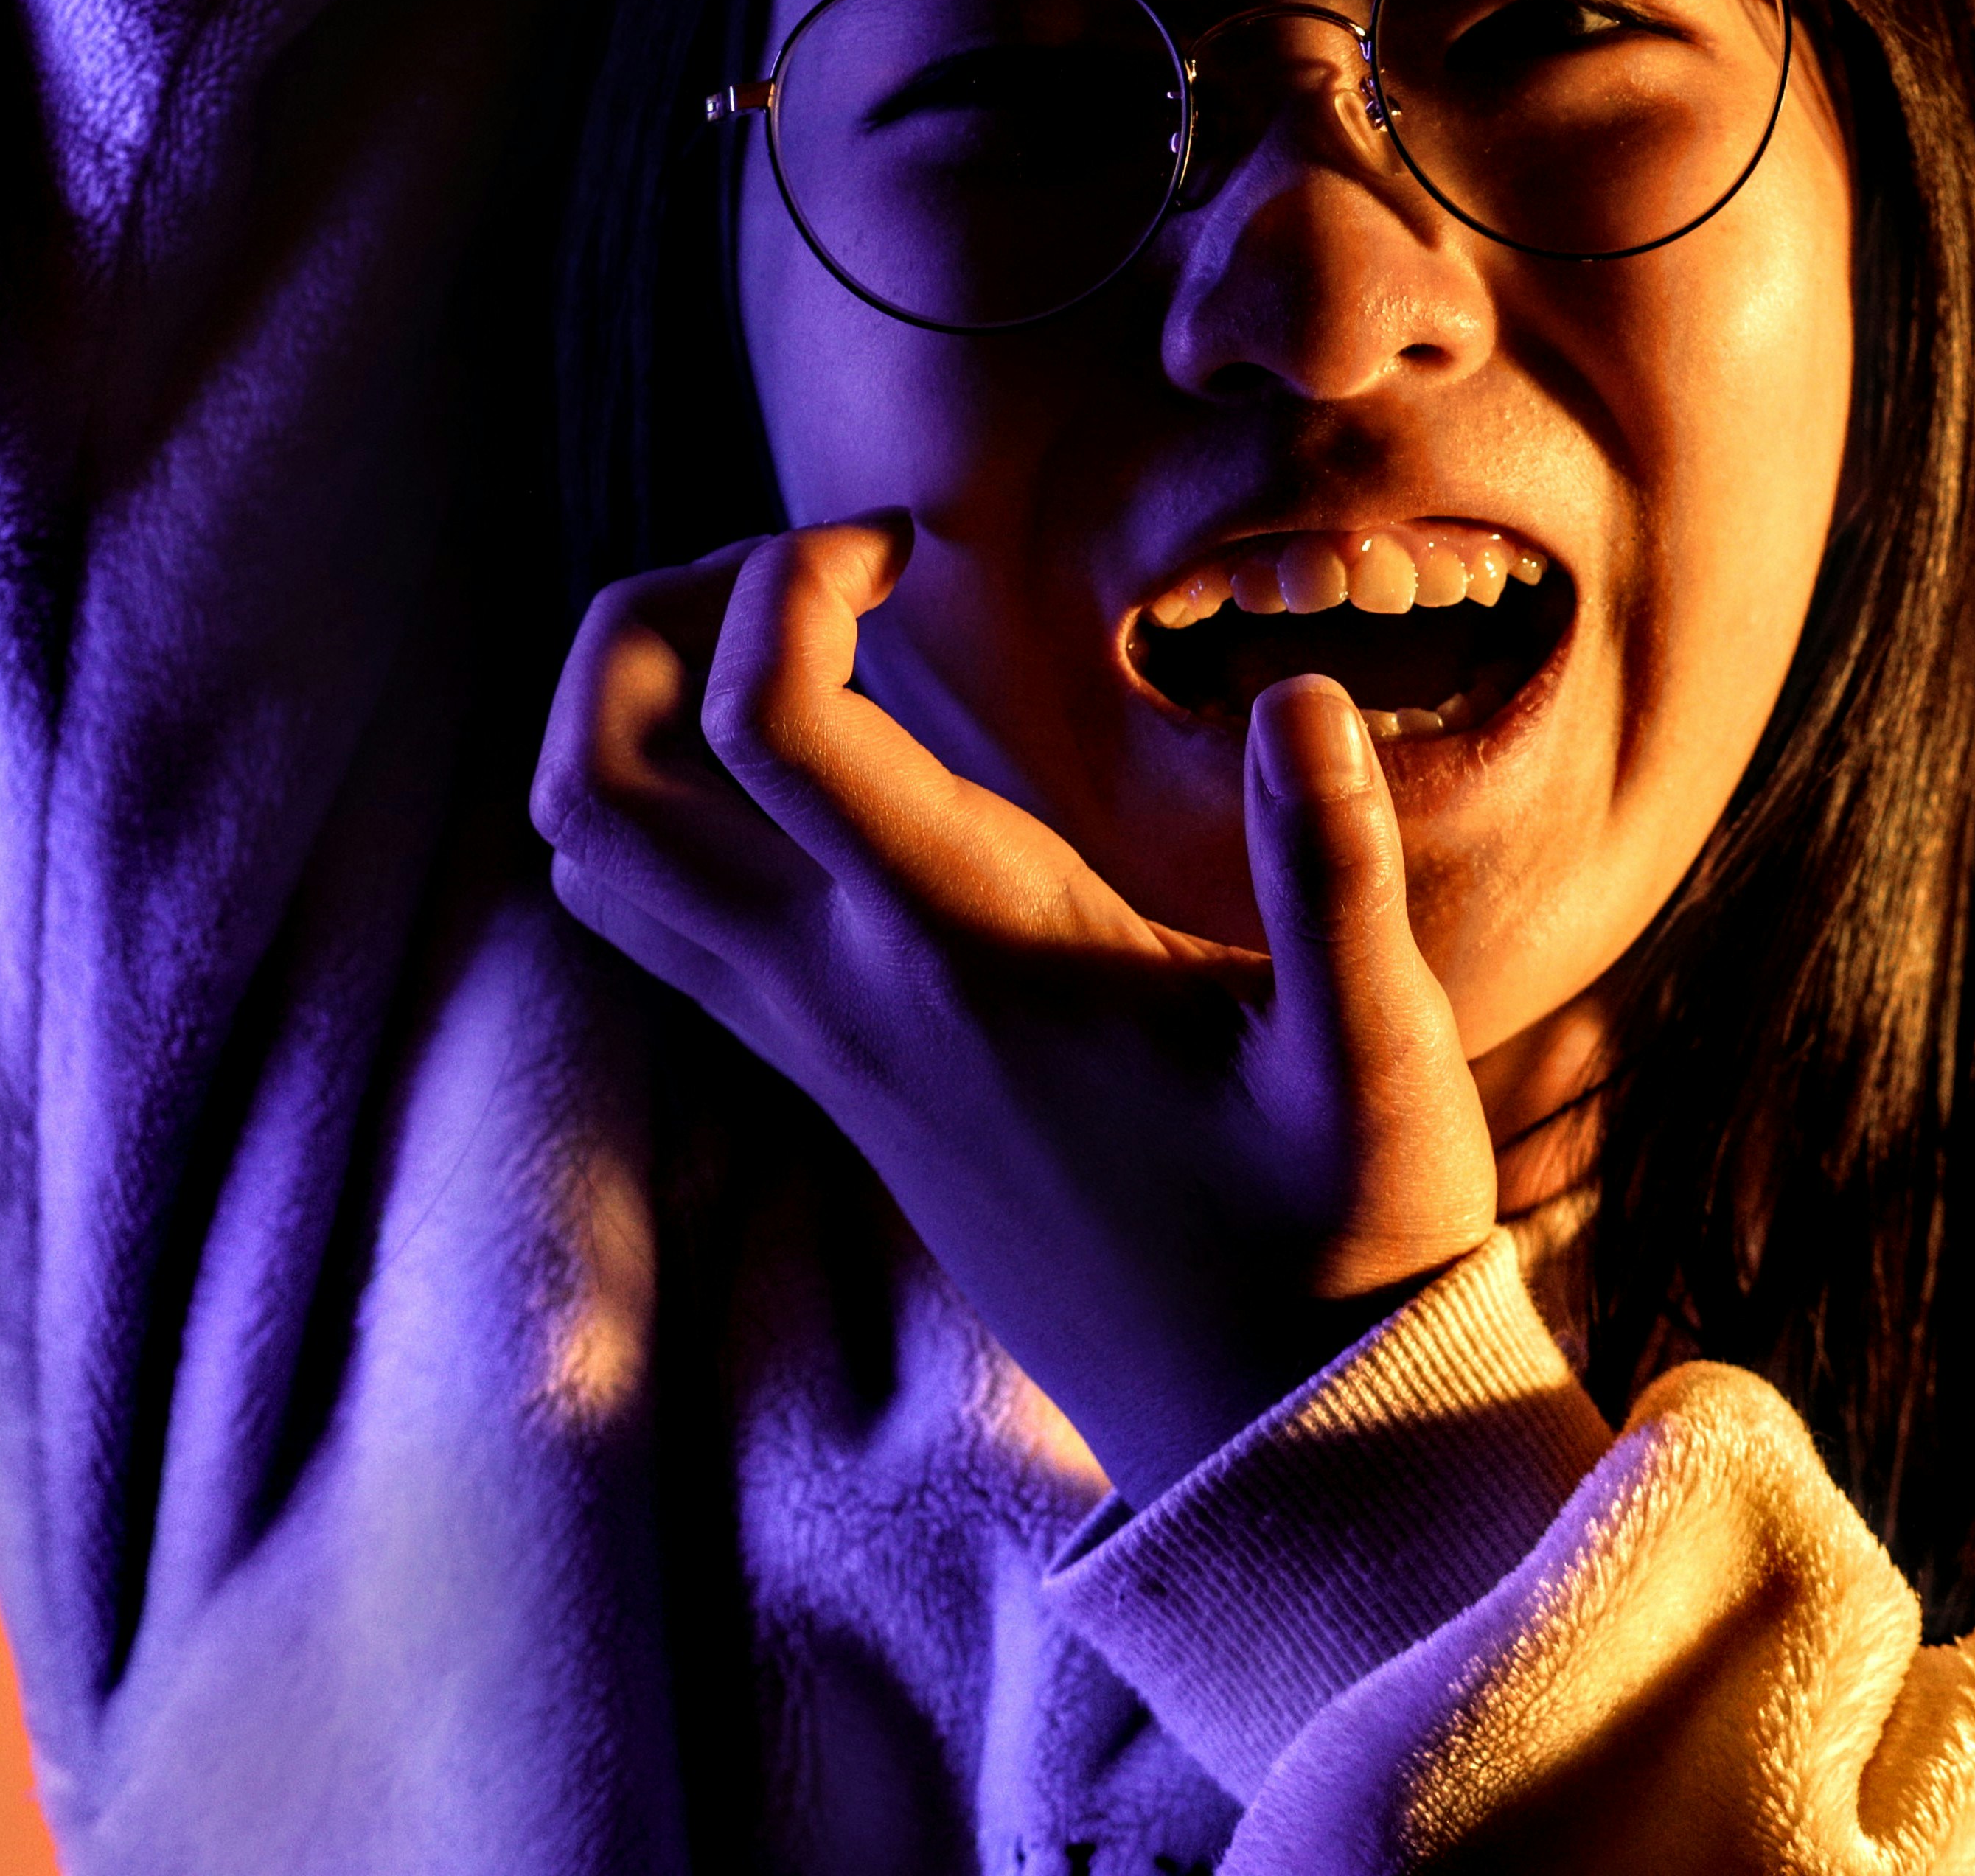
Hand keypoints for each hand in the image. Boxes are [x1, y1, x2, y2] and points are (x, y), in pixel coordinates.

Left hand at [532, 519, 1499, 1503]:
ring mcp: (817, 1049)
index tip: (913, 540)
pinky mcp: (828, 1081)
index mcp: (964, 957)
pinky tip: (823, 770)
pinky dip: (671, 808)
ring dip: (632, 718)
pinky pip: (658, 926)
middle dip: (649, 626)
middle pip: (595, 783)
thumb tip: (1306, 696)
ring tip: (793, 643)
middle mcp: (846, 999)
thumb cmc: (1338, 1236)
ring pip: (596, 861)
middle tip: (808, 573)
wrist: (1268, 1434)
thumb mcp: (1379, 1053)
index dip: (799, 577)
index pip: (766, 721)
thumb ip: (1338, 869)